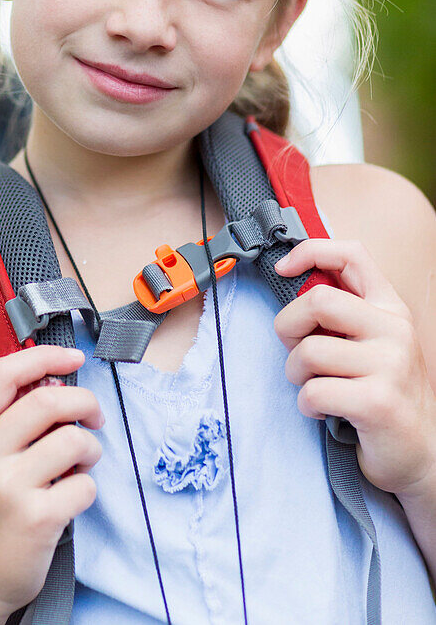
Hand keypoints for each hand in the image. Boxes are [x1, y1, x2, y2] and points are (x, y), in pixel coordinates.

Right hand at [0, 345, 102, 620]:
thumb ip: (7, 419)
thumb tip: (57, 382)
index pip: (3, 373)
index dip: (44, 356)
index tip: (74, 357)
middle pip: (48, 401)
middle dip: (84, 402)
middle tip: (94, 415)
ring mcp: (7, 486)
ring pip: (73, 440)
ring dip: (90, 449)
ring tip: (81, 464)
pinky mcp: (35, 518)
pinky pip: (84, 486)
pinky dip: (87, 489)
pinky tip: (70, 498)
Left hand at [273, 239, 435, 497]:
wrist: (423, 452)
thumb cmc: (384, 392)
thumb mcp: (372, 342)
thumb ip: (343, 312)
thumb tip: (294, 282)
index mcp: (391, 308)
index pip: (351, 255)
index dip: (309, 252)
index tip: (283, 269)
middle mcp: (394, 330)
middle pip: (318, 301)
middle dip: (289, 326)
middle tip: (297, 352)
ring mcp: (390, 365)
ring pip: (308, 351)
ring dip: (296, 374)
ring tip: (314, 387)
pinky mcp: (377, 402)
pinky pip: (314, 391)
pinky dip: (306, 404)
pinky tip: (323, 411)